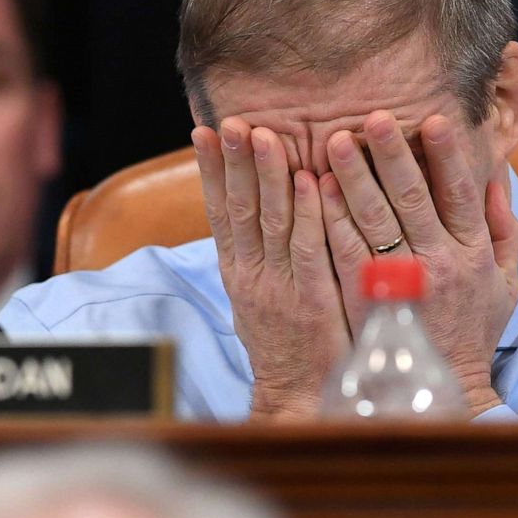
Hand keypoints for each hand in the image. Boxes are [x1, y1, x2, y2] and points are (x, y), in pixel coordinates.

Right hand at [191, 117, 350, 419]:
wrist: (295, 397)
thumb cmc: (282, 344)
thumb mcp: (256, 299)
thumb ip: (255, 256)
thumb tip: (250, 216)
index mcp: (236, 271)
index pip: (219, 210)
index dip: (211, 170)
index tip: (204, 131)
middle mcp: (251, 274)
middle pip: (239, 207)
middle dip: (234, 160)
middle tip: (231, 120)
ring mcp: (280, 286)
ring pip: (270, 220)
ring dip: (267, 174)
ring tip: (263, 134)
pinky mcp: (313, 299)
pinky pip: (308, 248)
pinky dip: (306, 212)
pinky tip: (307, 180)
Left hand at [321, 111, 517, 415]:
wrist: (442, 389)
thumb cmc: (474, 327)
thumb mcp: (505, 280)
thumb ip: (504, 226)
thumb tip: (499, 174)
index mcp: (472, 252)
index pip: (460, 194)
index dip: (448, 155)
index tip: (433, 118)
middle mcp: (438, 263)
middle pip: (413, 199)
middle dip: (393, 156)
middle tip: (372, 117)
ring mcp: (400, 283)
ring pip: (375, 222)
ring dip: (355, 179)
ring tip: (336, 142)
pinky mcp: (367, 300)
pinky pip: (346, 254)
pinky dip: (331, 220)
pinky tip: (315, 190)